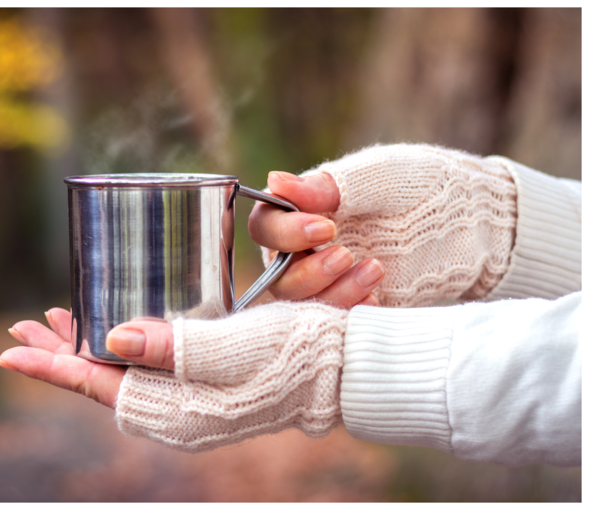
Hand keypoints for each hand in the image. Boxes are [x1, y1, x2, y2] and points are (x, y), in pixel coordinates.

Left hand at [0, 301, 349, 451]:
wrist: (341, 367)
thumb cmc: (292, 356)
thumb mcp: (233, 347)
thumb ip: (172, 346)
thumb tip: (112, 337)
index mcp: (178, 411)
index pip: (101, 387)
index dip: (55, 366)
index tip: (14, 348)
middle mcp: (178, 411)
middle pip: (105, 380)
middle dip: (63, 354)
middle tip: (29, 326)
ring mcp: (193, 396)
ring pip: (126, 371)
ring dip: (92, 345)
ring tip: (61, 323)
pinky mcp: (208, 379)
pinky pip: (151, 364)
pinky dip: (127, 341)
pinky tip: (121, 323)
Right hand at [250, 144, 517, 306]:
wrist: (473, 221)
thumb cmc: (422, 185)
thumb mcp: (376, 177)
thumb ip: (325, 186)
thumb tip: (273, 181)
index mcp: (305, 213)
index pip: (266, 228)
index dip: (285, 233)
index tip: (326, 226)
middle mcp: (308, 251)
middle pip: (277, 275)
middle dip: (309, 271)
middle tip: (348, 255)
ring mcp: (331, 283)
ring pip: (302, 305)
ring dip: (331, 293)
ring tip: (375, 270)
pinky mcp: (355, 307)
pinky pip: (334, 322)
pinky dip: (350, 313)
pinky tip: (378, 298)